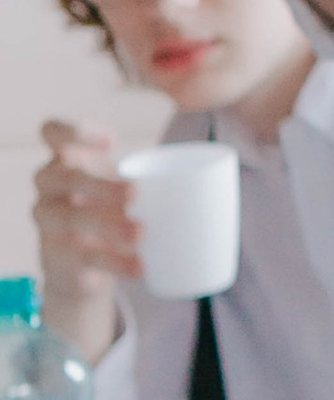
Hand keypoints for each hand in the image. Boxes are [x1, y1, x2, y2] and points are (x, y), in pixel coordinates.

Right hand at [32, 125, 133, 362]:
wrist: (80, 268)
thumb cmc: (108, 210)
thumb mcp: (120, 186)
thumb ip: (150, 172)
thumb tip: (220, 172)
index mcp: (64, 161)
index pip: (51, 132)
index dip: (74, 130)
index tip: (113, 140)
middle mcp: (48, 189)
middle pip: (63, 177)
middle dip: (99, 184)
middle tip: (135, 194)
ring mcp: (48, 225)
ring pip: (71, 220)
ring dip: (109, 226)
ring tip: (142, 234)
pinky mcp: (57, 259)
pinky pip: (84, 260)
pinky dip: (116, 264)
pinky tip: (140, 268)